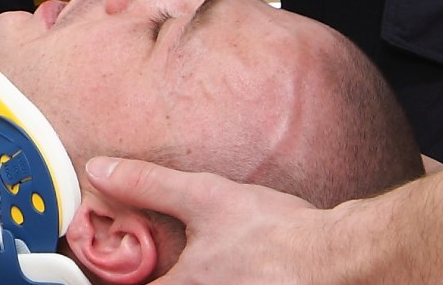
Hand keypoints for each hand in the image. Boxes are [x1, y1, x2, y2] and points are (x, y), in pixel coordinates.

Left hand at [83, 157, 357, 283]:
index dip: (118, 276)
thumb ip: (147, 185)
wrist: (342, 260)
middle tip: (169, 263)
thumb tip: (100, 169)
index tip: (124, 264)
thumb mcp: (205, 197)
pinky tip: (233, 273)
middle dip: (161, 277)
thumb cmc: (277, 234)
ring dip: (189, 280)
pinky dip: (218, 282)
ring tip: (210, 266)